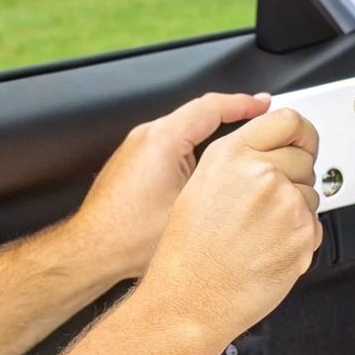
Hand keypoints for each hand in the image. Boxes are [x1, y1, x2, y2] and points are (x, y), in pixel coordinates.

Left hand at [69, 92, 272, 280]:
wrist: (91, 251)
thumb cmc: (128, 237)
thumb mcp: (190, 208)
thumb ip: (221, 182)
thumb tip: (250, 175)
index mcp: (164, 139)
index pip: (212, 106)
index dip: (244, 104)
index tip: (263, 104)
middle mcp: (146, 136)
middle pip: (198, 112)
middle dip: (231, 115)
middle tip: (257, 119)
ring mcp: (136, 147)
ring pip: (183, 128)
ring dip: (211, 132)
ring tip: (238, 144)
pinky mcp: (131, 162)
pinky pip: (168, 143)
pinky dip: (192, 146)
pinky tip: (207, 166)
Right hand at [138, 108, 321, 344]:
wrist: (191, 299)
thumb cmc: (188, 254)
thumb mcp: (199, 186)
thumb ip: (239, 159)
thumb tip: (271, 151)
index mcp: (232, 156)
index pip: (288, 120)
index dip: (301, 132)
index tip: (304, 139)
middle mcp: (261, 174)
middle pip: (304, 158)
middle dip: (294, 176)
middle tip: (268, 204)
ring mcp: (286, 204)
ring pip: (311, 194)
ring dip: (295, 209)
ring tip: (261, 232)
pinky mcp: (303, 234)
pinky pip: (314, 226)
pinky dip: (299, 237)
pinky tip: (269, 248)